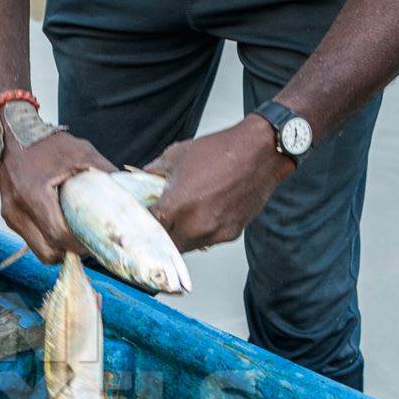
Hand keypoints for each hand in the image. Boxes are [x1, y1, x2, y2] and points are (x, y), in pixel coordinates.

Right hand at [0, 124, 116, 262]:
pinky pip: (32, 239)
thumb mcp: (81, 153)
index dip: (80, 244)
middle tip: (87, 243)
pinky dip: (48, 239)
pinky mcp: (9, 217)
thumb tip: (130, 194)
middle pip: (48, 252)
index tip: (95, 241)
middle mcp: (17, 210)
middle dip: (70, 252)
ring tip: (75, 237)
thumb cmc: (47, 143)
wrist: (12, 135)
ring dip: (59, 249)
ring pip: (39, 250)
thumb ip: (105, 173)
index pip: (58, 235)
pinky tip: (61, 227)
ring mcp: (11, 215)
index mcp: (33, 194)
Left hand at [146, 115, 295, 251]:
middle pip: (165, 245)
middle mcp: (194, 226)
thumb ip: (152, 172)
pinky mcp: (230, 234)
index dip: (140, 225)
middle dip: (158, 236)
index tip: (139, 220)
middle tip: (157, 224)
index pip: (147, 229)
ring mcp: (213, 233)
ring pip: (186, 247)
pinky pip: (207, 241)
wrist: (261, 151)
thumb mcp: (175, 156)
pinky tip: (202, 216)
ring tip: (179, 220)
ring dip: (179, 237)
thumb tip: (136, 178)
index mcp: (175, 207)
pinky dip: (200, 233)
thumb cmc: (219, 150)